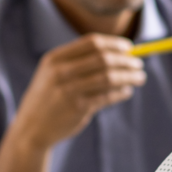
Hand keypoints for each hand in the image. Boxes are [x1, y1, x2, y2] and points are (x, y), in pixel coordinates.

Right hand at [9, 34, 145, 152]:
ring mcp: (69, 90)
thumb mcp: (53, 73)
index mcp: (55, 58)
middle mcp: (60, 72)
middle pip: (103, 59)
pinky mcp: (78, 108)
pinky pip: (107, 97)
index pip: (92, 43)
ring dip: (129, 76)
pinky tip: (127, 92)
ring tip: (140, 77)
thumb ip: (79, 62)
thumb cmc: (48, 97)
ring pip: (109, 78)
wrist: (31, 128)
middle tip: (139, 64)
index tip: (129, 47)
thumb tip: (120, 53)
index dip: (114, 43)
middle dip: (126, 60)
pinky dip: (121, 93)